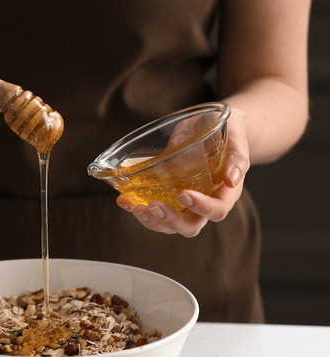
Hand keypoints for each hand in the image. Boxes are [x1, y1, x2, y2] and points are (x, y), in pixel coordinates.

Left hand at [116, 106, 249, 237]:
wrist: (212, 124)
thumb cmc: (228, 131)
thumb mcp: (236, 136)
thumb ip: (237, 156)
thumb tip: (233, 178)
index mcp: (225, 193)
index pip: (217, 211)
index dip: (201, 207)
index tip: (183, 194)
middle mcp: (205, 203)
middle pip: (190, 226)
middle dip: (171, 220)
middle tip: (154, 205)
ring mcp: (184, 204)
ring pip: (169, 225)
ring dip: (151, 221)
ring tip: (135, 207)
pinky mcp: (167, 196)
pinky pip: (153, 211)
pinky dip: (136, 208)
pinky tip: (124, 200)